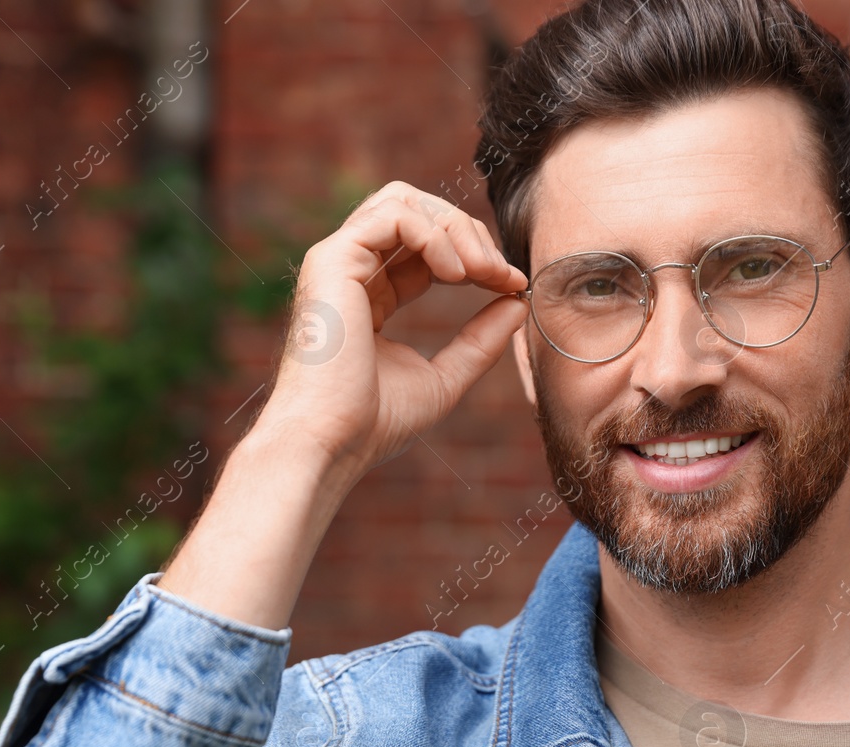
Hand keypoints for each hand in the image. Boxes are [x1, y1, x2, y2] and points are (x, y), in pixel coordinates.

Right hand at [155, 182, 527, 628]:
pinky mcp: (331, 259)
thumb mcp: (446, 377)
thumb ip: (480, 340)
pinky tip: (457, 274)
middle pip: (418, 210)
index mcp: (373, 294)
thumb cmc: (374, 424)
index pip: (429, 247)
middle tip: (503, 275)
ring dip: (455, 228)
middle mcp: (352, 270)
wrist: (332, 443)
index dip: (478, 257)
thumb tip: (518, 302)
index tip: (514, 286)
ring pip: (404, 199)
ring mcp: (337, 261)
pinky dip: (435, 234)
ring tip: (481, 272)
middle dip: (470, 233)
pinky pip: (393, 213)